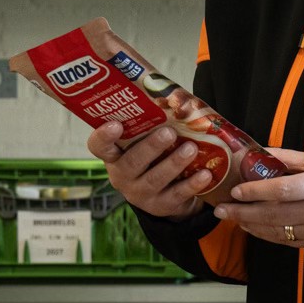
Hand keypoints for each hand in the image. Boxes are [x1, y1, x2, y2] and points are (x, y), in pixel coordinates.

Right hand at [89, 119, 213, 219]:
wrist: (164, 194)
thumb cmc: (154, 157)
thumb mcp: (146, 141)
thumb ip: (153, 123)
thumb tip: (178, 96)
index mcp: (114, 156)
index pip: (98, 146)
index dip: (103, 136)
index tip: (115, 124)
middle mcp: (122, 176)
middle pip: (131, 163)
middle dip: (150, 147)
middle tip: (169, 133)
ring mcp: (140, 194)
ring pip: (154, 179)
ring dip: (174, 163)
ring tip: (191, 148)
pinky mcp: (161, 206)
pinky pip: (176, 195)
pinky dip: (192, 184)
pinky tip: (205, 174)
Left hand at [216, 148, 303, 248]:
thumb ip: (287, 158)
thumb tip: (257, 153)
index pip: (281, 190)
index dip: (255, 192)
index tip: (235, 191)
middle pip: (273, 215)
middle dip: (243, 213)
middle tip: (222, 210)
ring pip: (277, 231)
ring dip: (251, 225)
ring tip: (233, 218)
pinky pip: (286, 241)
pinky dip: (266, 234)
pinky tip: (253, 227)